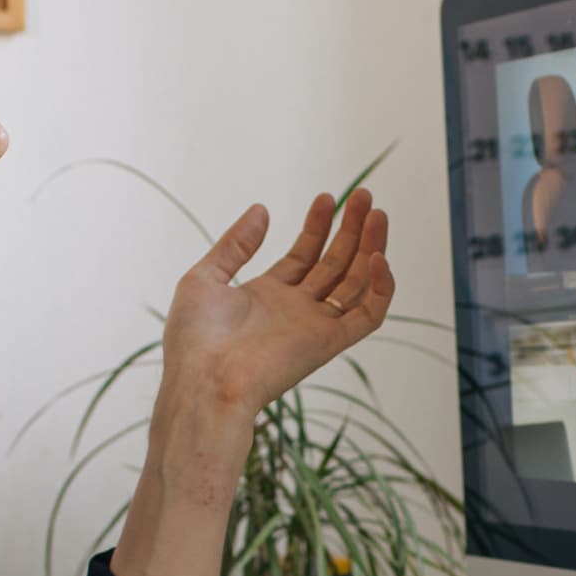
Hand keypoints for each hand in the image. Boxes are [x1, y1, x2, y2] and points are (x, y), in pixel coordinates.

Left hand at [158, 190, 393, 427]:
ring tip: (376, 213)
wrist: (203, 380)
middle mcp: (295, 311)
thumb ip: (235, 244)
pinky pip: (368, 316)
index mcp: (267, 296)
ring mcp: (314, 326)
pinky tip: (377, 257)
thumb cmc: (194, 338)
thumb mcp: (205, 277)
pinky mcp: (329, 343)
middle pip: (335, 264)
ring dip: (370, 247)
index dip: (317, 226)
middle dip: (350, 230)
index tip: (326, 198)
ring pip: (356, 283)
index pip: (305, 255)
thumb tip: (261, 209)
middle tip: (363, 196)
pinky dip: (381, 288)